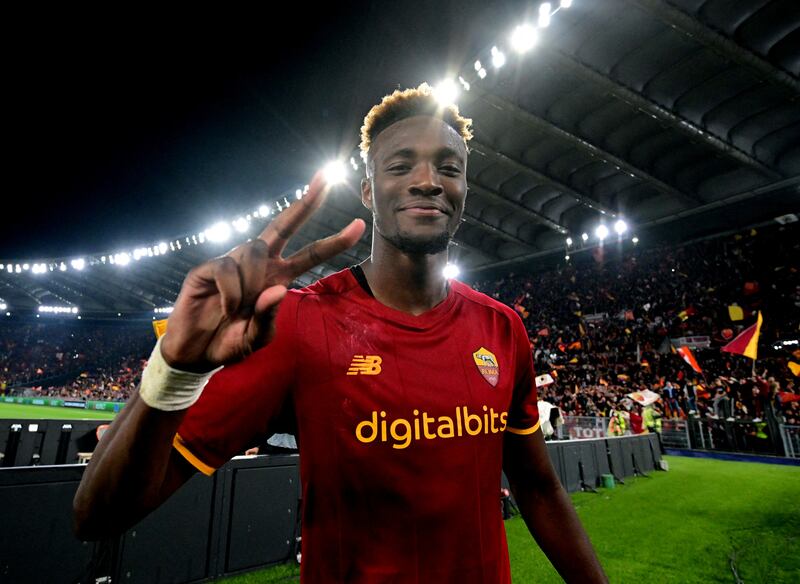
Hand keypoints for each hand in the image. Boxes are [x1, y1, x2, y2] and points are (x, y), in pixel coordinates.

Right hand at [161, 170, 364, 371]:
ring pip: (254, 250)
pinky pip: (227, 268)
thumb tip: (278, 289)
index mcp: (278, 277)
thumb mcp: (257, 337)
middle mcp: (259, 264)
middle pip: (284, 225)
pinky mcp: (208, 267)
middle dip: (305, 203)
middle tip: (326, 178)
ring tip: (238, 310)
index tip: (360, 224)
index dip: (335, 241)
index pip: (311, 253)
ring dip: (251, 284)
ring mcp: (233, 262)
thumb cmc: (229, 341)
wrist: (195, 353)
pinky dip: (231, 291)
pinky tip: (225, 306)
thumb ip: (269, 317)